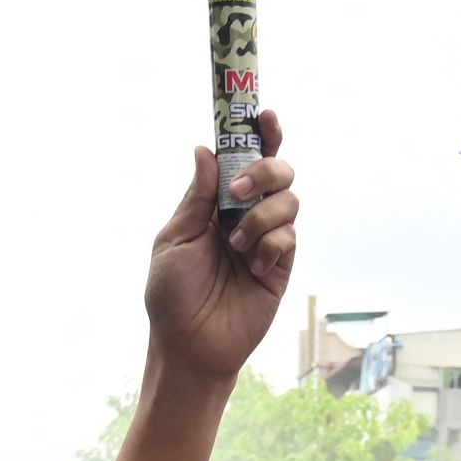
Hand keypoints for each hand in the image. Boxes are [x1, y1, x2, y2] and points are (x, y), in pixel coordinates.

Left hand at [141, 112, 296, 384]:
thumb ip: (196, 197)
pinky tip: (251, 269)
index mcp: (216, 204)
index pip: (241, 159)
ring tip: (236, 247)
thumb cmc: (172, 295)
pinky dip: (270, 246)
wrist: (190, 345)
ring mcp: (266, 240)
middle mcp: (245, 215)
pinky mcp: (281, 266)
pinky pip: (289, 237)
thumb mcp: (175, 239)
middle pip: (277, 170)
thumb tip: (205, 150)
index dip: (256, 134)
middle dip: (264, 169)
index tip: (262, 114)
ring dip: (261, 217)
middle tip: (239, 192)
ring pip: (288, 200)